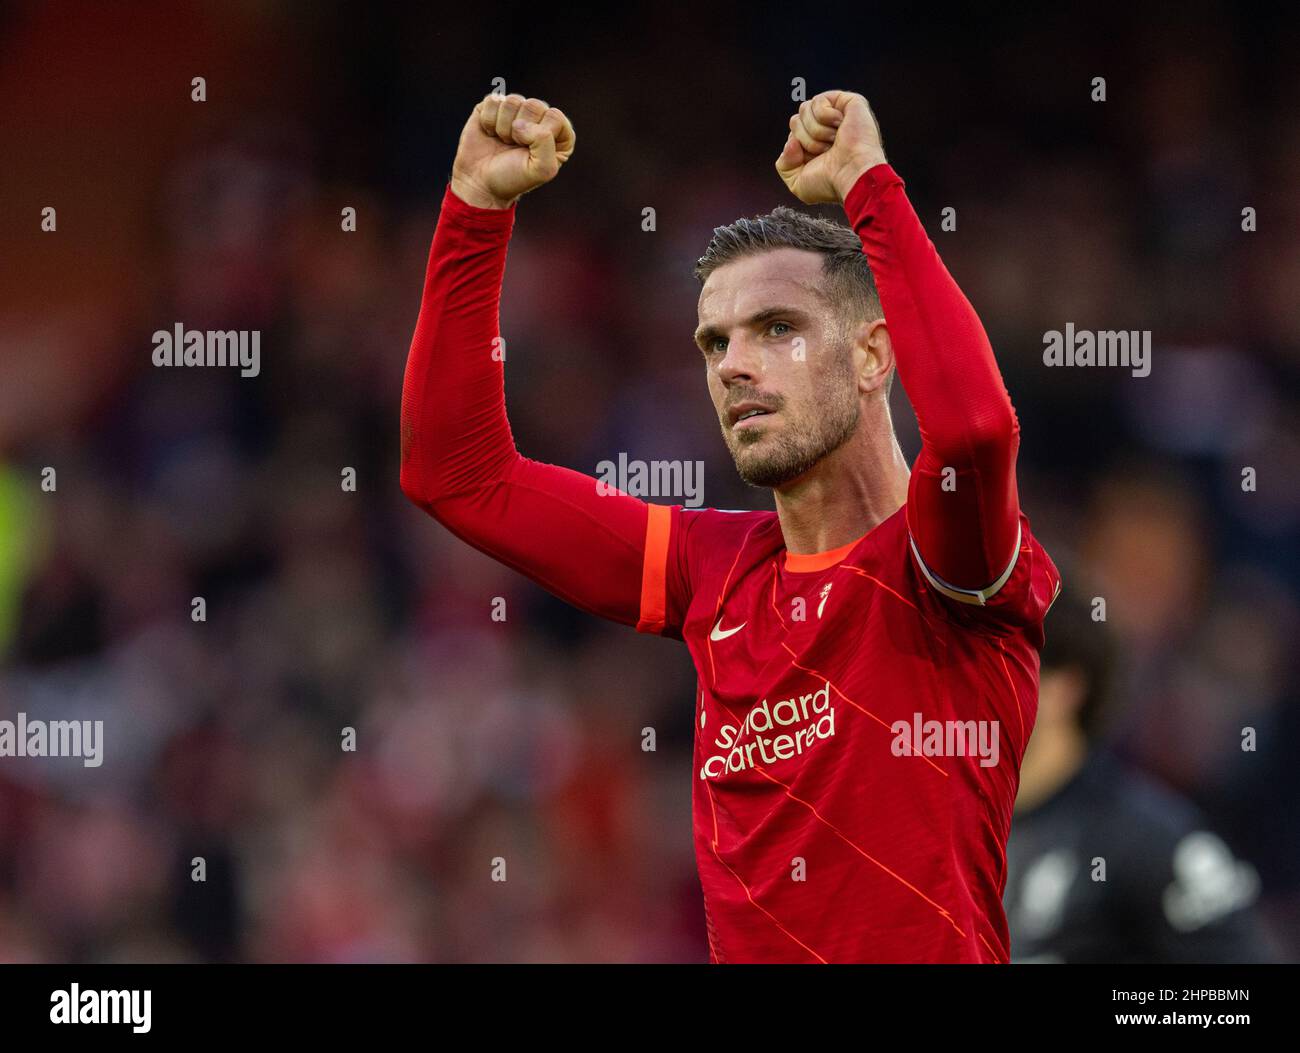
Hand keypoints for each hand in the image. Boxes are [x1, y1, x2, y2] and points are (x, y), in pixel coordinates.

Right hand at [450, 92, 574, 208]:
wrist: (481, 183)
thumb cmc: (513, 178)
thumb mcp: (541, 169)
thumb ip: (544, 142)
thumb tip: (519, 123)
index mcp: (559, 134)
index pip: (555, 116)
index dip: (539, 134)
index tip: (529, 152)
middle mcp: (540, 118)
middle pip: (534, 105)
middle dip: (520, 131)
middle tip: (514, 147)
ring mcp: (517, 110)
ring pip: (513, 101)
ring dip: (503, 127)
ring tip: (503, 141)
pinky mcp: (494, 106)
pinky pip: (493, 100)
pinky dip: (488, 120)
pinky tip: (491, 133)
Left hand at [775, 91, 886, 205]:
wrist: (852, 176)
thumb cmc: (830, 183)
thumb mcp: (797, 183)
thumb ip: (784, 165)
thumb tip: (791, 141)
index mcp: (816, 145)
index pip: (791, 135)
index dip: (797, 148)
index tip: (815, 160)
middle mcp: (826, 129)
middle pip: (795, 120)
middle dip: (805, 139)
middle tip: (825, 150)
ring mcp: (838, 114)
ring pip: (804, 109)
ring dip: (816, 131)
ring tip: (834, 142)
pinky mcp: (849, 102)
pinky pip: (819, 100)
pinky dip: (825, 117)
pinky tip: (840, 127)